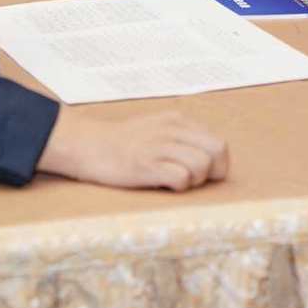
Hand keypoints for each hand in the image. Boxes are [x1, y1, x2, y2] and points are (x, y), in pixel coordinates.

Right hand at [37, 109, 229, 191]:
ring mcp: (159, 146)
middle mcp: (172, 130)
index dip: (217, 164)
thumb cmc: (124, 142)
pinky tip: (163, 185)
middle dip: (212, 173)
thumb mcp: (158, 128)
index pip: (219, 143)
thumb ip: (182, 137)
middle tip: (192, 180)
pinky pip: (181, 178)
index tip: (202, 174)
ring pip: (202, 165)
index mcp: (178, 121)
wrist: (88, 144)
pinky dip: (178, 187)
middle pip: (217, 152)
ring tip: (174, 181)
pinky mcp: (146, 164)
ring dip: (193, 181)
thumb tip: (210, 159)